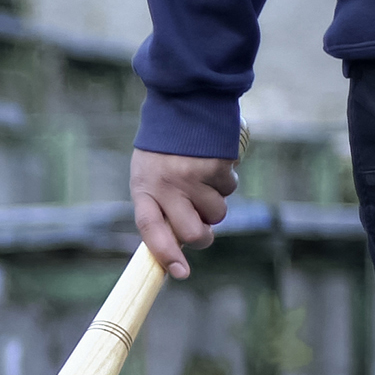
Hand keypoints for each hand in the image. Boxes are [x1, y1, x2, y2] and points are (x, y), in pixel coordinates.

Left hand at [130, 148, 237, 278]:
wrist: (183, 102)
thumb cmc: (164, 147)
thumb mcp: (148, 174)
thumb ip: (159, 205)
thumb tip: (178, 244)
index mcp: (144, 188)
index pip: (151, 229)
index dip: (165, 254)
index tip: (181, 273)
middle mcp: (167, 185)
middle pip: (194, 233)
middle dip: (204, 236)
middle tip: (203, 226)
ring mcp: (193, 176)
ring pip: (218, 213)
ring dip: (216, 203)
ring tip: (202, 179)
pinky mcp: (217, 165)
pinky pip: (230, 189)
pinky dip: (226, 180)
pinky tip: (212, 162)